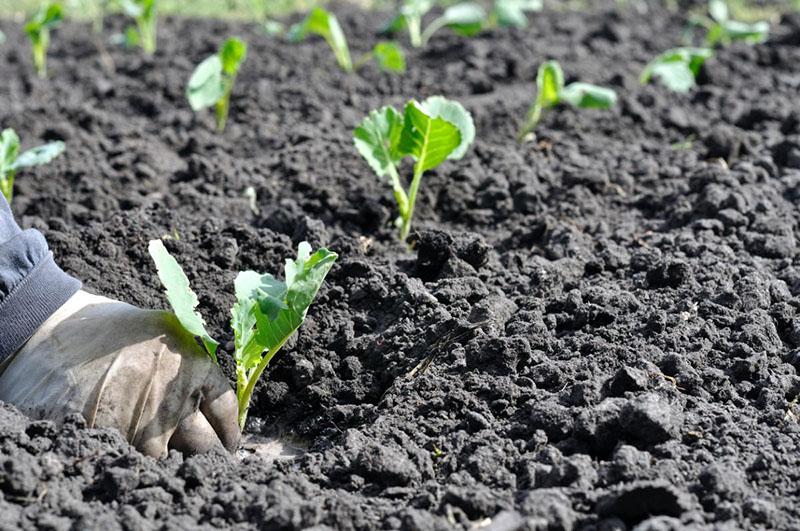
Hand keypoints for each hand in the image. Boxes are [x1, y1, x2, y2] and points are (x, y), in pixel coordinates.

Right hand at [0, 290, 239, 457]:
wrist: (54, 334)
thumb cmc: (111, 330)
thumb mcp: (166, 330)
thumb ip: (192, 359)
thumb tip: (212, 392)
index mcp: (195, 364)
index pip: (225, 409)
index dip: (229, 431)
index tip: (229, 443)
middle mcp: (177, 395)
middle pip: (206, 443)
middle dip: (209, 453)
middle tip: (208, 459)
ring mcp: (145, 421)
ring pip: (173, 459)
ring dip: (177, 462)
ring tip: (175, 460)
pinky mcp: (115, 438)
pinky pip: (138, 463)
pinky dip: (142, 463)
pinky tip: (139, 454)